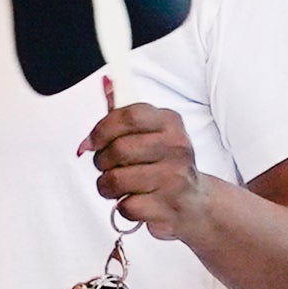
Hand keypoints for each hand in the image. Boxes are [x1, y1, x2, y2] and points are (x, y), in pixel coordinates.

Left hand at [83, 93, 219, 243]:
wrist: (196, 202)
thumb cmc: (165, 164)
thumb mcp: (151, 132)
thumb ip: (124, 112)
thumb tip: (105, 81)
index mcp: (170, 123)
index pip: (129, 116)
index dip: (102, 129)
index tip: (91, 142)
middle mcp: (176, 147)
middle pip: (118, 149)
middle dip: (101, 161)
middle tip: (105, 166)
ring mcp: (174, 178)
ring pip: (116, 179)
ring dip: (106, 186)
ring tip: (116, 186)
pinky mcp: (168, 206)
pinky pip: (125, 206)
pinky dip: (121, 207)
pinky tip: (134, 201)